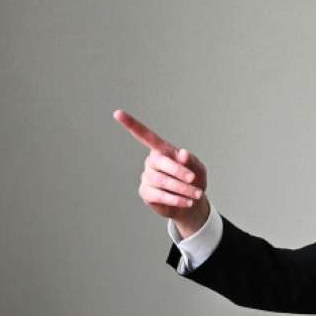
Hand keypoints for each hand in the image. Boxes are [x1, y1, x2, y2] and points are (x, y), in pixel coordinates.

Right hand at [115, 110, 209, 236]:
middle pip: (160, 162)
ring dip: (182, 188)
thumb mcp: (198, 168)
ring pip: (162, 180)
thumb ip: (192, 161)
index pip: (145, 135)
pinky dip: (176, 199)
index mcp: (162, 150)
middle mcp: (151, 162)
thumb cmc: (194, 180)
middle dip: (179, 171)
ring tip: (196, 194)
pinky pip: (159, 195)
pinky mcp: (146, 192)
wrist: (192, 202)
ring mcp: (147, 177)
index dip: (131, 125)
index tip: (117, 113)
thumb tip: (183, 153)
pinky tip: (187, 202)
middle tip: (194, 179)